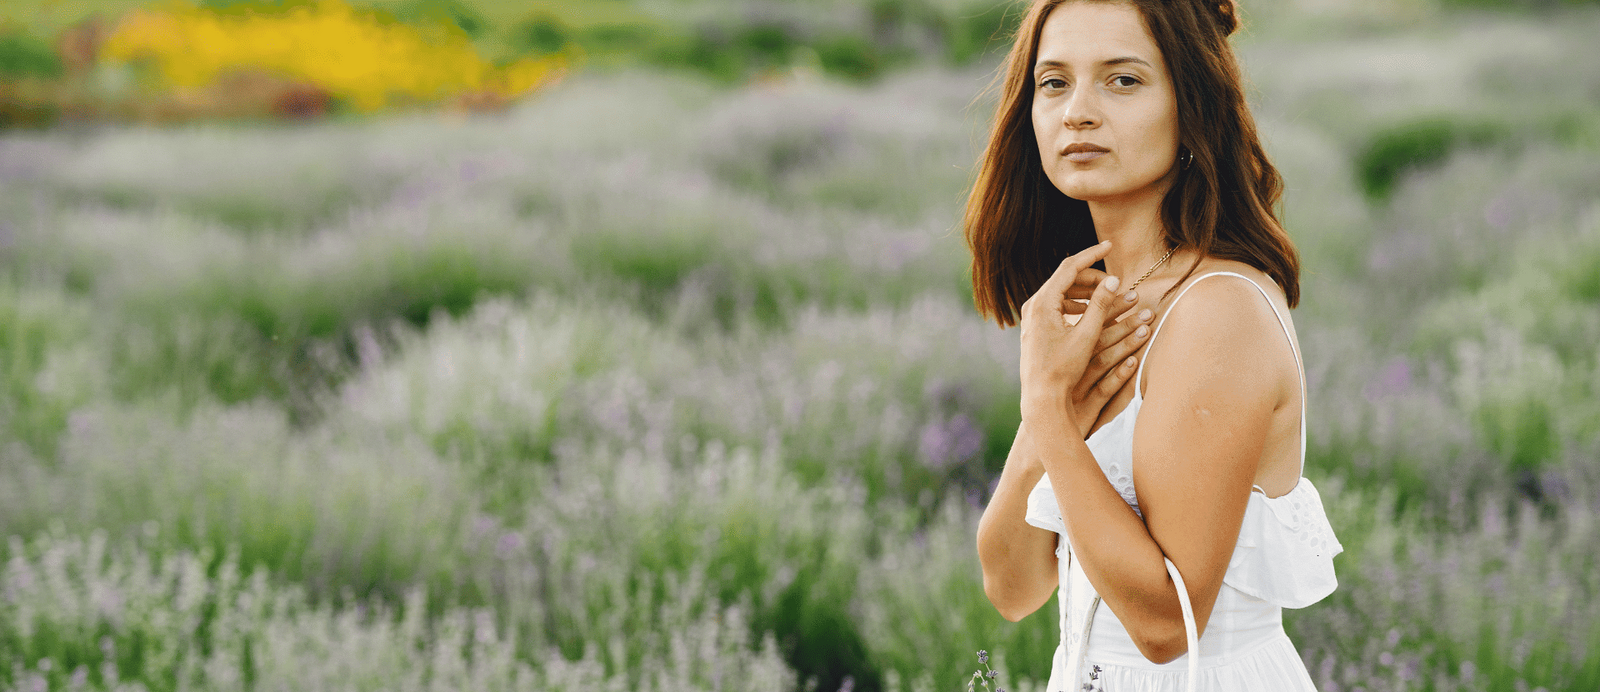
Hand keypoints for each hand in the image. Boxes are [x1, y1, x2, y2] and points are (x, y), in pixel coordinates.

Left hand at [1018, 241, 1134, 431]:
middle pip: (1065, 279)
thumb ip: (1100, 305)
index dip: (1091, 255)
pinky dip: (1075, 304)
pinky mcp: (1035, 327)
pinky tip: (1091, 312)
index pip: (1069, 268)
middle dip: (1091, 277)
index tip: (1110, 246)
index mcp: (1043, 303)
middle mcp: (1033, 306)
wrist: (1042, 396)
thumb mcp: (1086, 335)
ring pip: (1061, 293)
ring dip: (1085, 292)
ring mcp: (1032, 316)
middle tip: (1114, 282)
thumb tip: (1112, 280)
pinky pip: (1057, 306)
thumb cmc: (1063, 368)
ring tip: (1106, 296)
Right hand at [1069, 287, 1153, 437]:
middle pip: (1098, 340)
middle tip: (1145, 308)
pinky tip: (1133, 362)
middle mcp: (1071, 368)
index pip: (1089, 326)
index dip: (1110, 309)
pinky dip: (1118, 375)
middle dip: (1123, 321)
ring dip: (1125, 343)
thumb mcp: (1070, 372)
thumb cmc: (1059, 397)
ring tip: (1146, 328)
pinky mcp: (1086, 407)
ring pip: (1102, 361)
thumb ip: (1087, 349)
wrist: (1045, 429)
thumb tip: (1108, 326)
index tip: (1131, 295)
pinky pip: (1103, 389)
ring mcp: (1078, 387)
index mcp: (1065, 354)